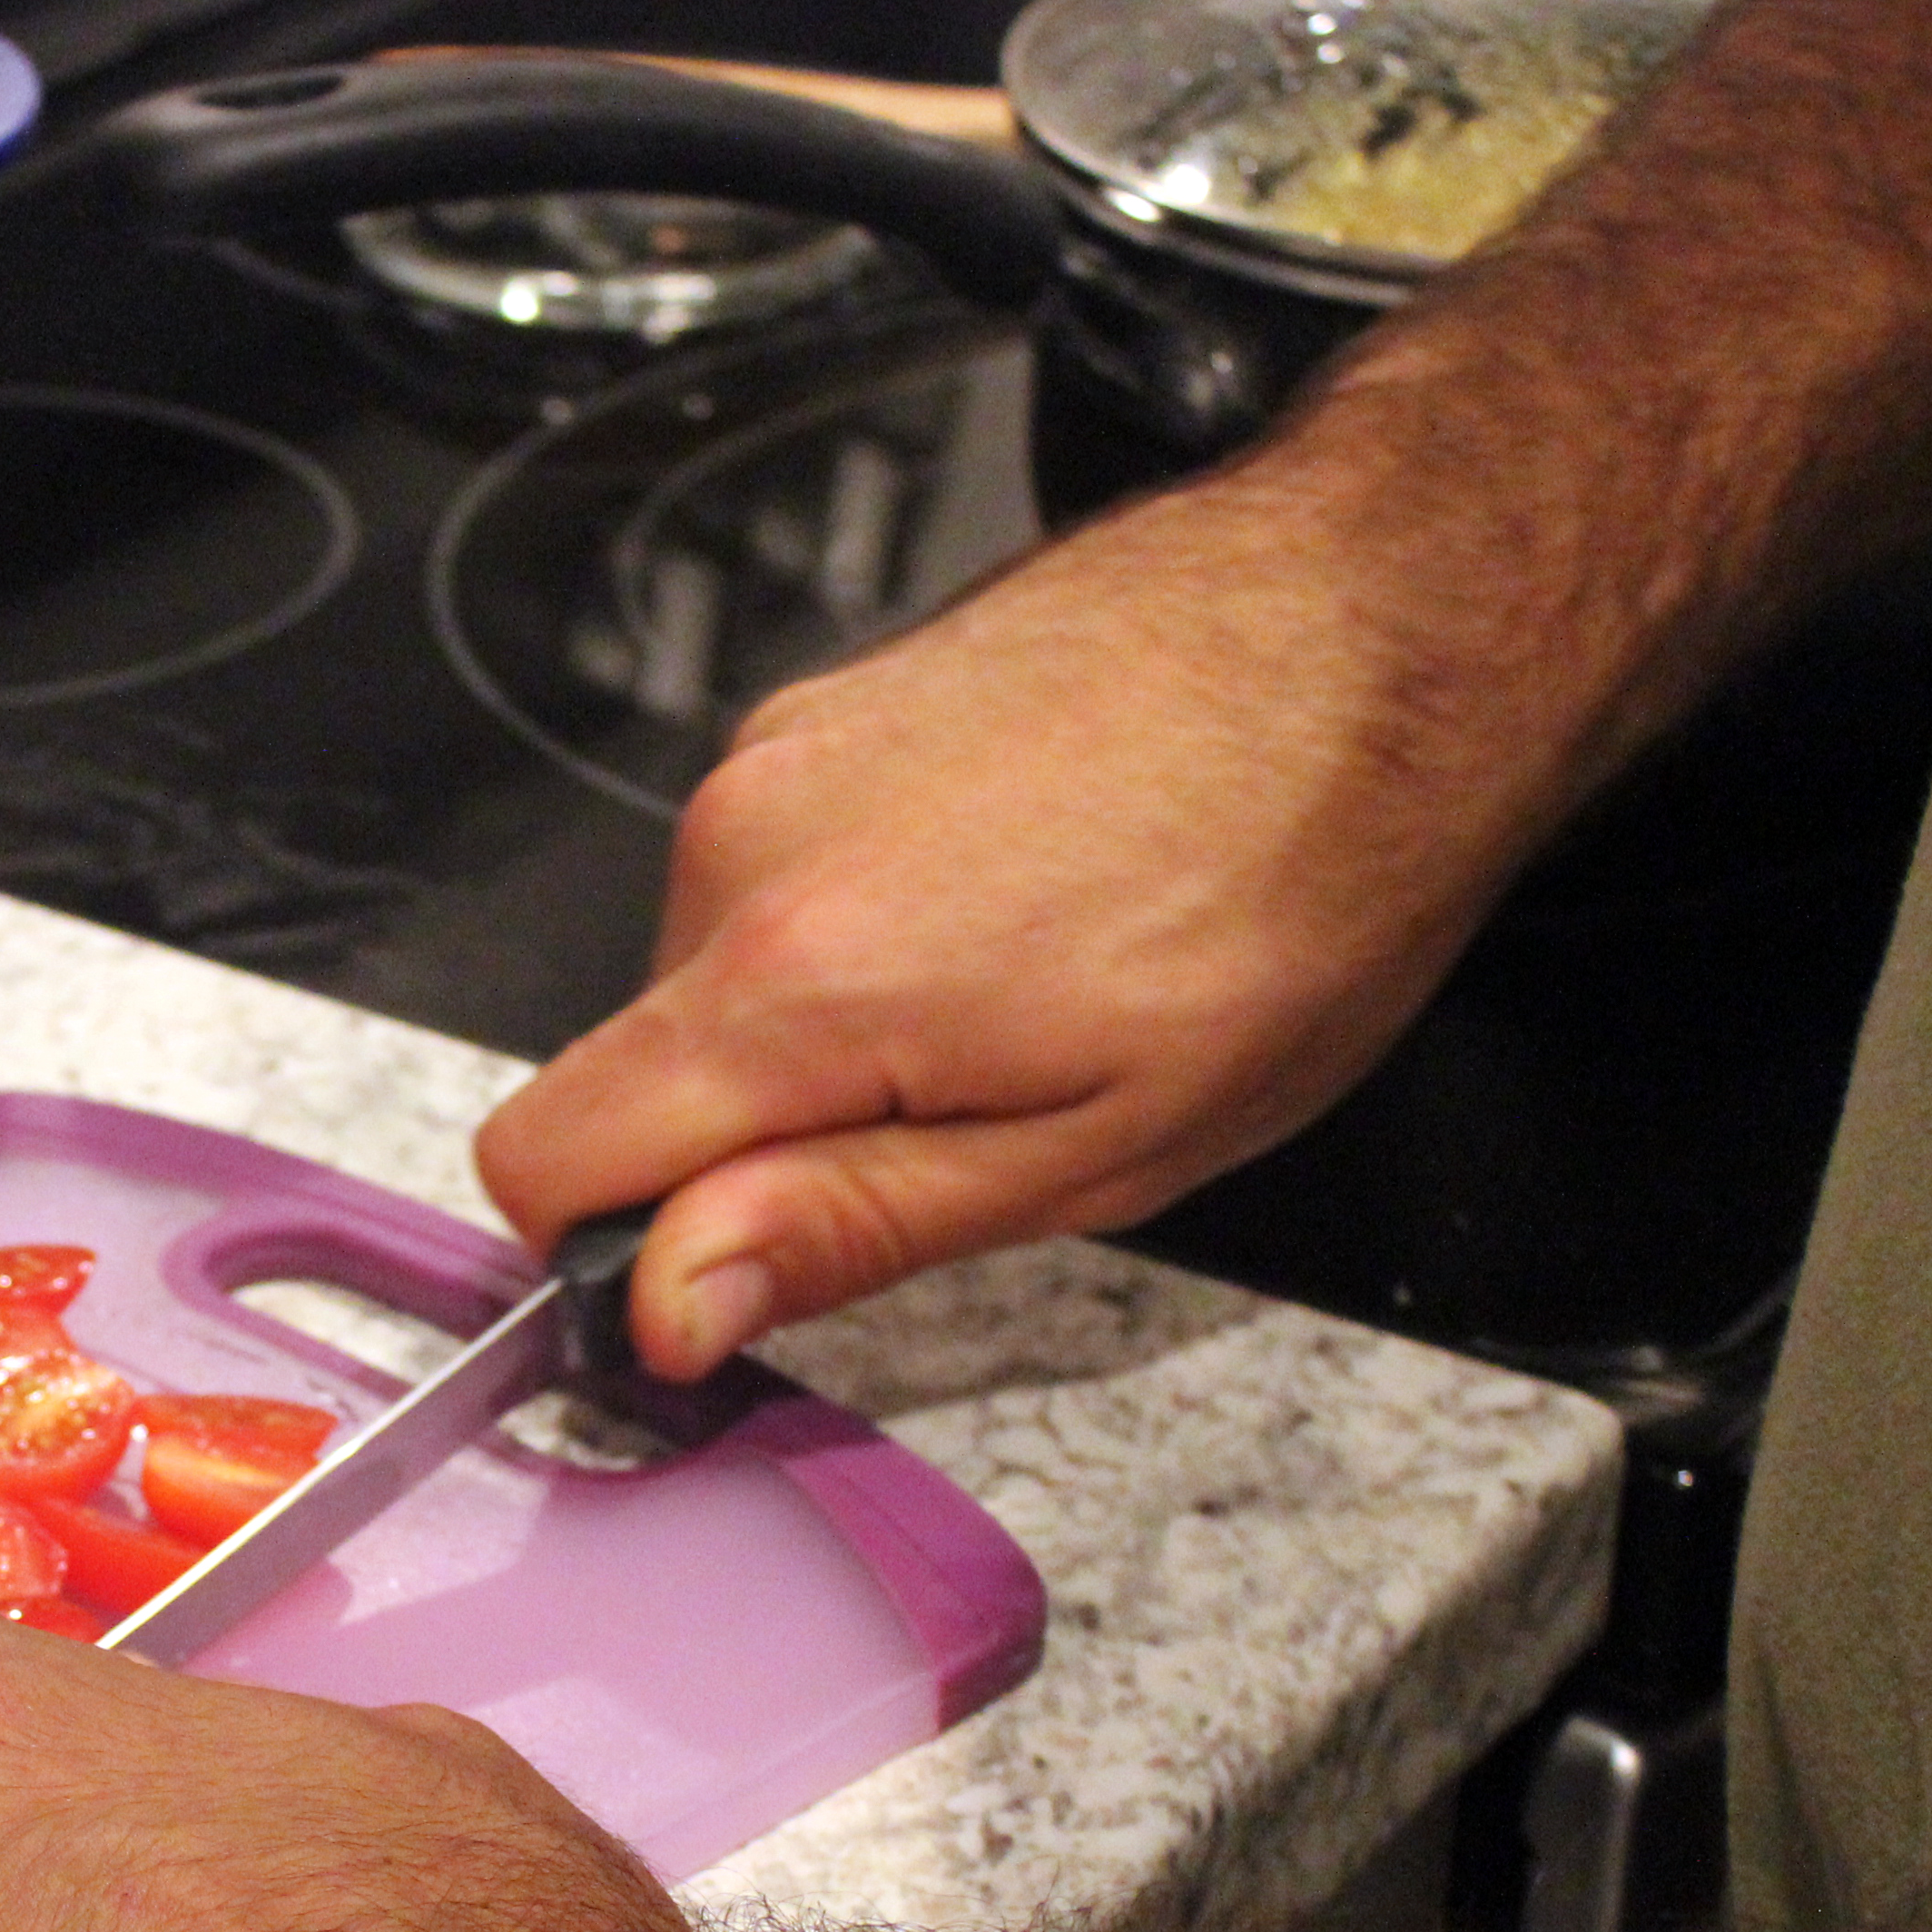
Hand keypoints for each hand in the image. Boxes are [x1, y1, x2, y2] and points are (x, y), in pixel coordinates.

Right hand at [472, 466, 1592, 1377]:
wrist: (1392, 627)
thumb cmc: (1297, 885)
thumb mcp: (1097, 1146)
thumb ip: (846, 1226)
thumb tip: (664, 1304)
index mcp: (793, 980)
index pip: (539, 1162)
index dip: (617, 1251)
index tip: (742, 1263)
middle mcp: (747, 844)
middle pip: (637, 1066)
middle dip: (761, 1128)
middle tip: (975, 1113)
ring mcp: (782, 752)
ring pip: (713, 967)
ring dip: (827, 1018)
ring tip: (1023, 986)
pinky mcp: (827, 702)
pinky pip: (776, 868)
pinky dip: (863, 914)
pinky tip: (1021, 894)